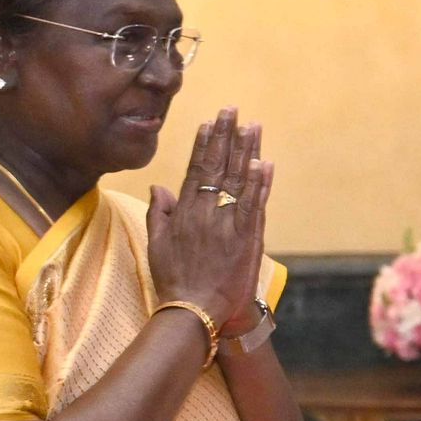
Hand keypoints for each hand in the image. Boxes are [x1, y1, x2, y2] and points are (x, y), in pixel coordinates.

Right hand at [148, 108, 270, 332]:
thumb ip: (158, 213)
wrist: (196, 310)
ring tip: (253, 126)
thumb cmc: (175, 280)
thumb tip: (158, 186)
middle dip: (226, 137)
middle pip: (218, 168)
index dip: (205, 144)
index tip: (211, 122)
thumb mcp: (156, 245)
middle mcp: (205, 213)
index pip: (195, 170)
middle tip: (233, 110)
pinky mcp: (247, 239)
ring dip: (247, 151)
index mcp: (184, 213)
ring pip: (239, 181)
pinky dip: (260, 184)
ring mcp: (227, 225)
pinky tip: (265, 163)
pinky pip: (255, 205)